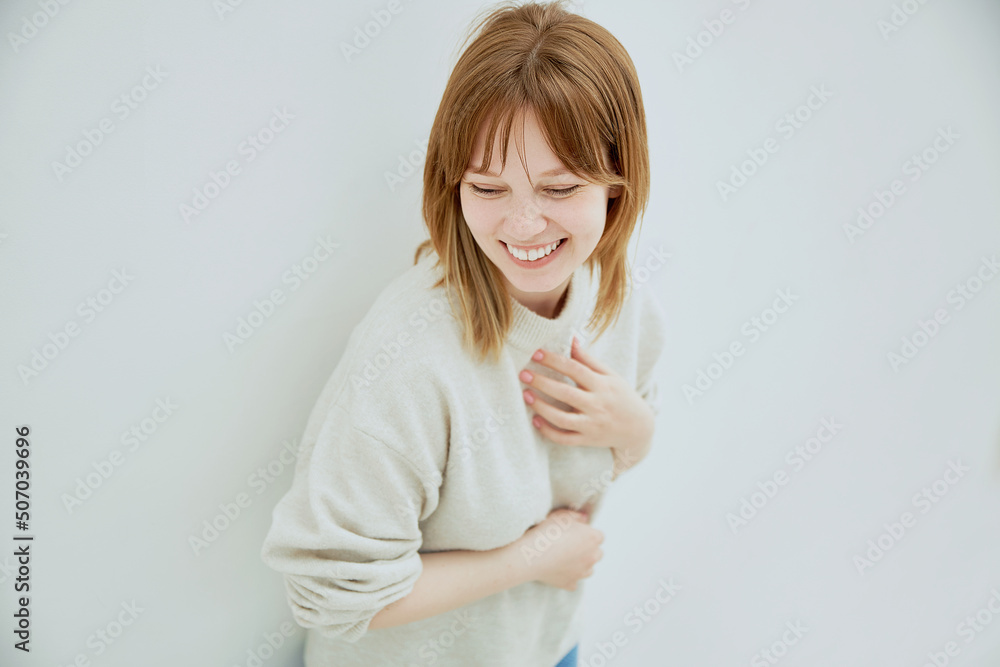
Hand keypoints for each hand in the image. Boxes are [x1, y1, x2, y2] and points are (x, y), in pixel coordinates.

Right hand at [513, 508, 603, 590]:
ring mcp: (582, 573)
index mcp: (593, 538)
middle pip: (597, 553)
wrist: (532, 554)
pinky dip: (569, 577)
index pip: (598, 536)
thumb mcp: (561, 515)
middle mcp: (592, 557)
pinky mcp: (570, 584)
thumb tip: (584, 519)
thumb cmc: (547, 533)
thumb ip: (576, 516)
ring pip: (589, 569)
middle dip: (588, 550)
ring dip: (581, 564)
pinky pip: (574, 581)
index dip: (587, 533)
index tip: (575, 532)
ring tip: (566, 558)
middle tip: (571, 545)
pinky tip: (558, 570)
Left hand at [518, 337, 653, 467]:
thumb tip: (571, 339)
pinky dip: (549, 432)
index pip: (574, 369)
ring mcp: (592, 424)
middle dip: (542, 383)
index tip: (536, 353)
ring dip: (542, 408)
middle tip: (523, 374)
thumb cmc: (621, 396)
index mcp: (602, 385)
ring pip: (562, 419)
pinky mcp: (588, 440)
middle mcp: (596, 405)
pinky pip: (565, 439)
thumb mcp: (610, 375)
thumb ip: (589, 359)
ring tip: (526, 396)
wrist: (639, 428)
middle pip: (565, 393)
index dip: (554, 360)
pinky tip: (535, 420)